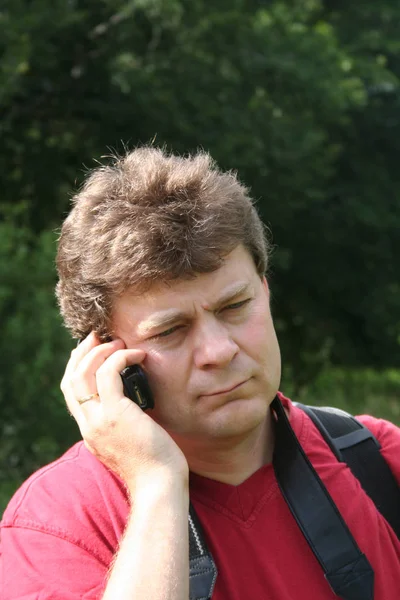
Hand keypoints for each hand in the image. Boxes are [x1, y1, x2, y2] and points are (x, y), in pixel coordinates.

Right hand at [61, 333, 187, 489]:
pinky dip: (120, 358)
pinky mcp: (116, 415)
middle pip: (70, 381)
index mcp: (90, 432)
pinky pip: (108, 374)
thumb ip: (126, 423)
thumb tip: (138, 403)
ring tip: (119, 343)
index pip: (72, 394)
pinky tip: (137, 355)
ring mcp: (99, 421)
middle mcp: (88, 426)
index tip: (92, 352)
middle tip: (98, 337)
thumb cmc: (155, 466)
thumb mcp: (132, 442)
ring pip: (82, 374)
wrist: (159, 487)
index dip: (78, 368)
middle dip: (82, 354)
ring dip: (99, 352)